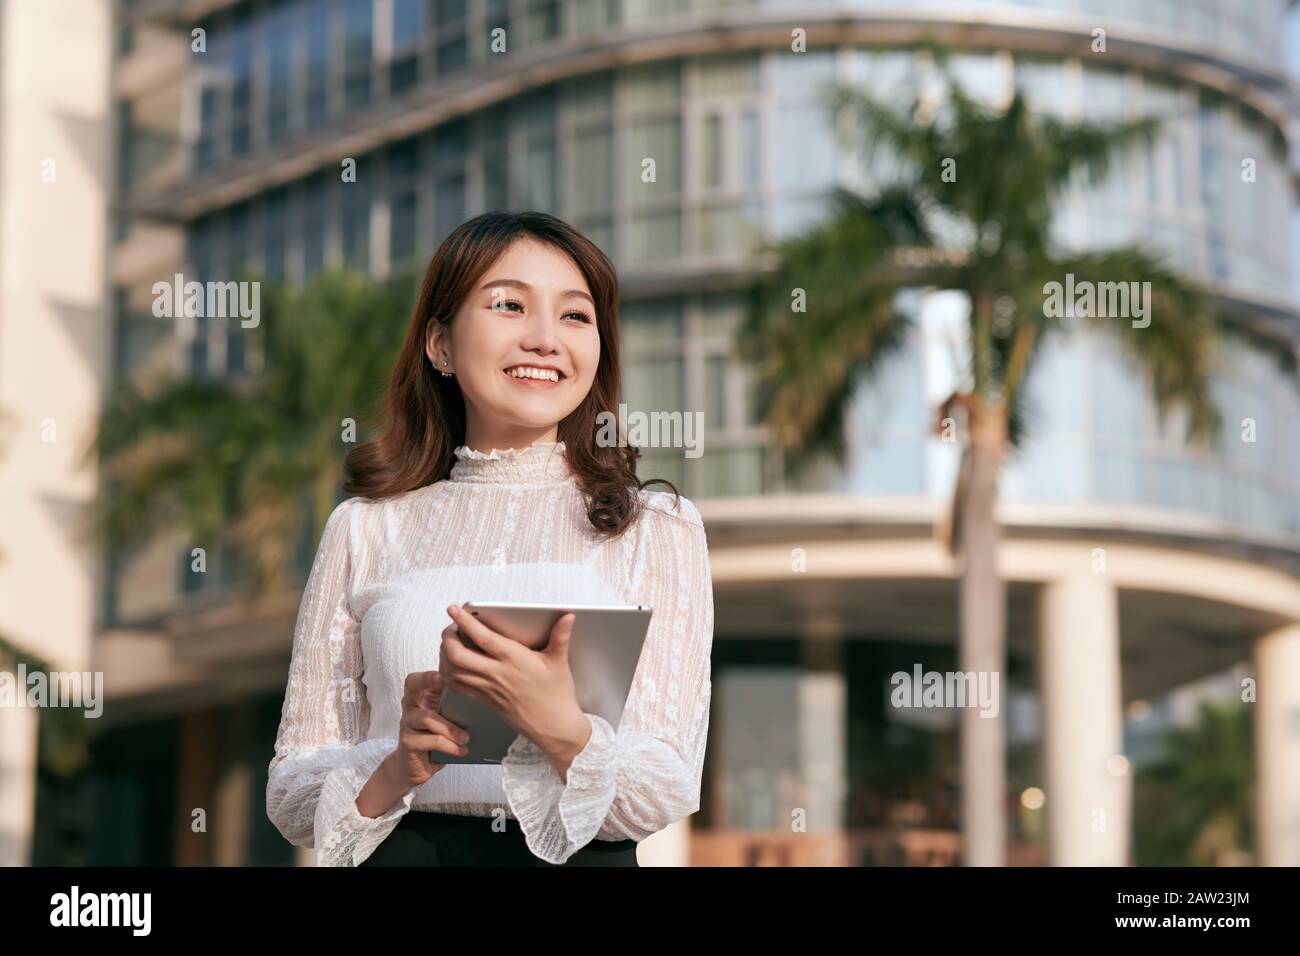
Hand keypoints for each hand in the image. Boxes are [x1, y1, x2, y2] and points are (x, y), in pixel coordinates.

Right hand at [391, 670, 470, 790]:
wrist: (416, 768)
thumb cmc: (435, 739)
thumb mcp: (445, 719)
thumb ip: (454, 705)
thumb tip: (485, 696)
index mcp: (421, 697)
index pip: (420, 677)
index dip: (430, 672)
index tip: (444, 670)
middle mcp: (411, 706)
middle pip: (412, 686)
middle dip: (427, 680)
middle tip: (442, 681)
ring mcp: (407, 723)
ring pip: (427, 717)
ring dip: (450, 728)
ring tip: (466, 738)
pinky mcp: (408, 743)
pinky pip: (431, 740)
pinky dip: (450, 746)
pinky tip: (461, 750)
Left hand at [439, 605, 590, 766]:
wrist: (553, 726)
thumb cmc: (556, 695)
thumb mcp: (559, 661)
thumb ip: (560, 636)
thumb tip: (567, 617)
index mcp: (514, 659)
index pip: (482, 637)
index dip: (465, 621)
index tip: (454, 609)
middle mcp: (497, 673)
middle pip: (458, 655)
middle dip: (447, 638)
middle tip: (451, 627)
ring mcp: (488, 688)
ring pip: (452, 671)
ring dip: (444, 655)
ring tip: (449, 642)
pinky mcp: (484, 700)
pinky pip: (457, 686)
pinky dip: (447, 673)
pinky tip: (451, 664)